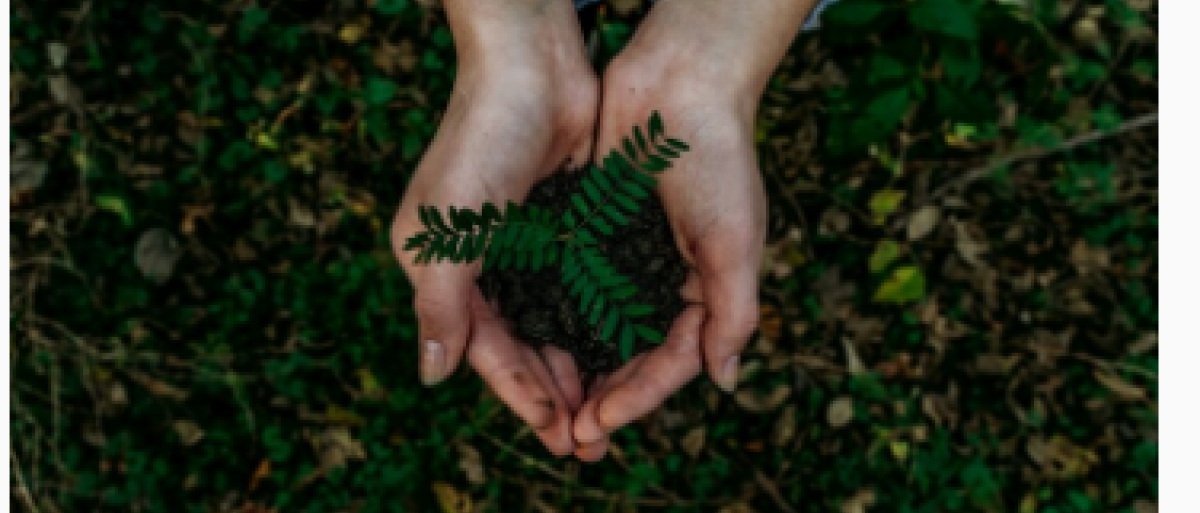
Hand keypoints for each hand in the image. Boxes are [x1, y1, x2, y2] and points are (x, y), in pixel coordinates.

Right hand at [390, 0, 599, 456]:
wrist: (532, 67)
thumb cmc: (479, 143)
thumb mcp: (447, 232)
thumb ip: (440, 306)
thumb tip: (432, 376)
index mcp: (444, 269)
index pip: (484, 348)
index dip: (518, 393)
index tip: (554, 431)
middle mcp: (483, 263)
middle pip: (521, 345)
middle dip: (553, 393)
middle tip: (587, 440)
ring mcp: (527, 246)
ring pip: (555, 323)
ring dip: (578, 366)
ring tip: (608, 410)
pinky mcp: (565, 226)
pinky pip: (582, 288)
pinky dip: (598, 322)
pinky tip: (623, 352)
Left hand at [570, 0, 815, 461]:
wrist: (679, 82)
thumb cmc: (718, 159)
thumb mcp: (736, 241)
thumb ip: (733, 312)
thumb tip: (724, 381)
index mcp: (704, 290)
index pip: (672, 360)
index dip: (640, 396)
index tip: (602, 420)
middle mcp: (663, 281)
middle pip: (631, 356)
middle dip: (604, 397)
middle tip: (570, 436)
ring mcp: (626, 258)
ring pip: (596, 329)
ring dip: (575, 368)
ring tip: (547, 405)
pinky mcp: (592, 232)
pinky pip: (571, 286)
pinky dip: (555, 317)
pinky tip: (529, 343)